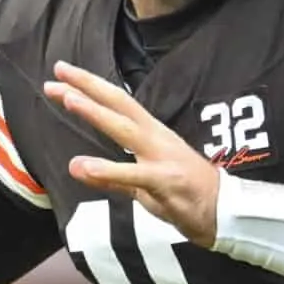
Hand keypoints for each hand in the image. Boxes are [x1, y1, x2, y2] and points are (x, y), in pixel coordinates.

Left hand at [44, 61, 219, 245]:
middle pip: (119, 105)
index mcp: (152, 134)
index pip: (118, 102)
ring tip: (68, 99)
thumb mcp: (142, 185)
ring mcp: (161, 158)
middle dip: (87, 87)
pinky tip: (83, 166)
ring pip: (125, 130)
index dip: (91, 86)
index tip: (63, 72)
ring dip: (96, 113)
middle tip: (57, 71)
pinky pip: (134, 175)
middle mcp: (156, 138)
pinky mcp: (166, 182)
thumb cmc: (186, 194)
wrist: (226, 212)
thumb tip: (76, 167)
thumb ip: (110, 177)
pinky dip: (108, 170)